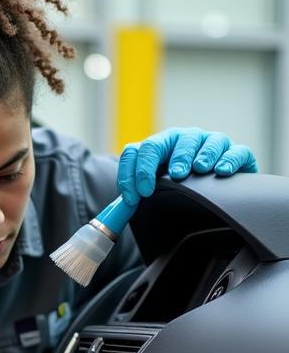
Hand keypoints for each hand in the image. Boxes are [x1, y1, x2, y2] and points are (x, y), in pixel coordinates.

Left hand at [117, 127, 256, 206]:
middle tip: (173, 176)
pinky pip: (234, 151)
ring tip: (198, 169)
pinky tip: (221, 171)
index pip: (138, 151)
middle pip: (172, 139)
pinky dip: (227, 159)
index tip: (135, 197)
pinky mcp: (236, 153)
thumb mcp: (156, 192)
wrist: (215, 195)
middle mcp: (183, 140)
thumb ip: (136, 196)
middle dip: (171, 157)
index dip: (133, 172)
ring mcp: (210, 143)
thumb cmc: (179, 192)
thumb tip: (116, 214)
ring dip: (200, 155)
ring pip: (204, 141)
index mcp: (158, 148)